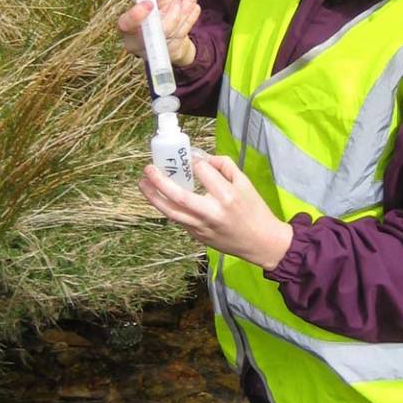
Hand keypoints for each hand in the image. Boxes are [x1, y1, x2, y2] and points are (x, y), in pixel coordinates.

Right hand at [116, 0, 200, 66]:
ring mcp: (157, 49)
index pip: (126, 24)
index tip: (149, 3)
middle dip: (169, 16)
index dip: (136, 15)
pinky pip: (184, 34)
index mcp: (128, 29)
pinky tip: (194, 7)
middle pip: (155, 32)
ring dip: (183, 14)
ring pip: (172, 33)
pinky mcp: (173, 51)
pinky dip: (190, 18)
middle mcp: (140, 42)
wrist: (169, 37)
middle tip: (176, 3)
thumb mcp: (151, 3)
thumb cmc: (155, 17)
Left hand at [139, 155, 292, 270]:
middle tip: (148, 168)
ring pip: (171, 211)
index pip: (202, 171)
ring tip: (142, 183)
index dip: (194, 162)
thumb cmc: (255, 210)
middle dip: (160, 180)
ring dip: (153, 196)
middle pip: (179, 195)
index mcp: (227, 195)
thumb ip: (224, 166)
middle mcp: (212, 212)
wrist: (261, 242)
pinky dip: (167, 207)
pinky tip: (159, 197)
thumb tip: (202, 159)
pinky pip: (178, 219)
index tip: (191, 159)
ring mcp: (202, 227)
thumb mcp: (246, 183)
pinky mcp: (197, 236)